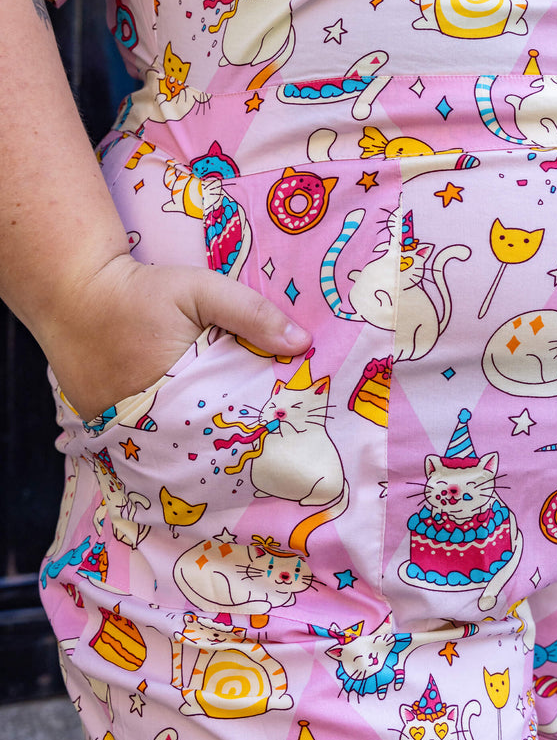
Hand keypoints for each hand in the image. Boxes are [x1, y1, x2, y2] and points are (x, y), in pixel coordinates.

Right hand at [44, 254, 311, 420]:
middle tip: (260, 439)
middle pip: (200, 444)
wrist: (72, 292)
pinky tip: (189, 431)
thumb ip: (251, 314)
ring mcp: (120, 431)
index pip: (226, 425)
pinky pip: (145, 442)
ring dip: (198, 444)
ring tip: (228, 440)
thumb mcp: (201, 290)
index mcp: (175, 393)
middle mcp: (144, 423)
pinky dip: (167, 437)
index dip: (254, 426)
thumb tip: (302, 344)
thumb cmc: (141, 291)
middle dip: (229, 441)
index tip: (281, 425)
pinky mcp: (105, 429)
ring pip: (173, 448)